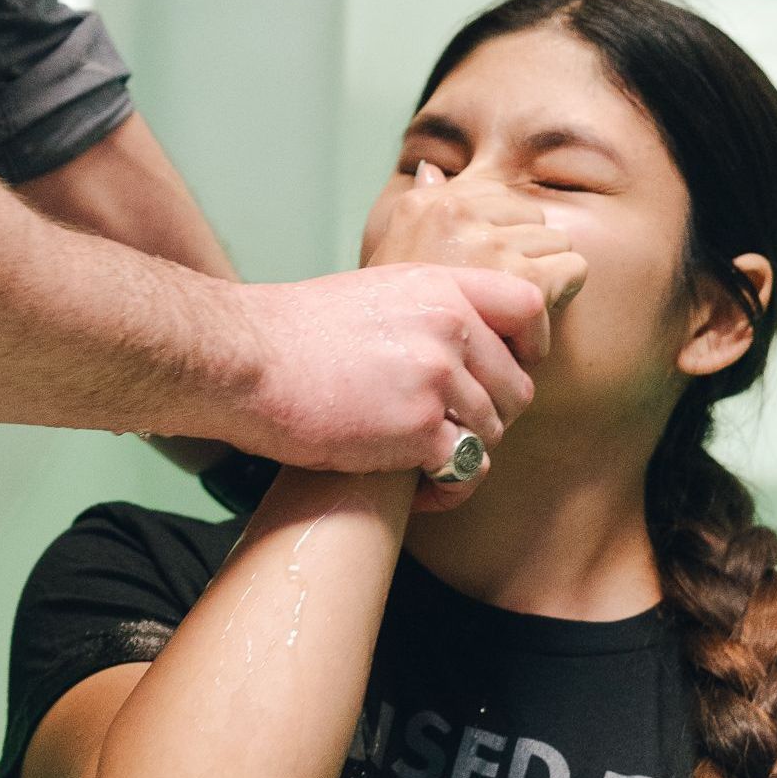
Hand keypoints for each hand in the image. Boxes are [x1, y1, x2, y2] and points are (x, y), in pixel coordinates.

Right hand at [230, 261, 542, 474]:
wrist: (245, 360)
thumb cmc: (291, 333)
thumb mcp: (372, 293)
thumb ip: (424, 309)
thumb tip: (454, 337)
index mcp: (439, 287)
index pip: (527, 306)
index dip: (531, 345)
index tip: (513, 367)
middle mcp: (448, 328)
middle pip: (516, 387)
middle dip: (488, 417)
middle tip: (447, 431)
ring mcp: (437, 379)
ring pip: (491, 433)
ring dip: (461, 455)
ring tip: (422, 464)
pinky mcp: (418, 431)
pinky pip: (466, 472)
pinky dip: (446, 490)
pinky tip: (417, 490)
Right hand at [364, 162, 588, 361]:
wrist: (366, 368)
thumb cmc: (382, 328)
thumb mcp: (391, 259)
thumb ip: (417, 212)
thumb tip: (430, 168)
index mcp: (423, 204)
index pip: (501, 197)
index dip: (501, 239)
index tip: (483, 277)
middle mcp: (454, 213)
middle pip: (534, 218)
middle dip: (525, 261)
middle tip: (496, 307)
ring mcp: (486, 244)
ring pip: (558, 245)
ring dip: (543, 288)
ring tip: (507, 325)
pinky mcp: (520, 280)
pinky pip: (572, 272)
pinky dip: (559, 307)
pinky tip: (520, 339)